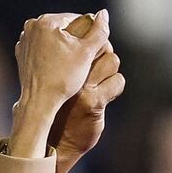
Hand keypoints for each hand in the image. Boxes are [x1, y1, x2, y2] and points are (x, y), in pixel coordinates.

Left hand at [11, 12, 111, 140]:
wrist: (40, 102)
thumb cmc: (63, 78)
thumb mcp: (87, 53)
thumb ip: (99, 31)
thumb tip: (103, 13)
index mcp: (45, 21)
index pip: (76, 19)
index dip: (89, 33)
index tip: (93, 49)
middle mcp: (31, 27)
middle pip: (63, 28)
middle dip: (75, 40)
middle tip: (84, 59)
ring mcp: (24, 41)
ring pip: (53, 39)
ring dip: (64, 47)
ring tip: (73, 65)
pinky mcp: (22, 54)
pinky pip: (42, 50)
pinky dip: (51, 56)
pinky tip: (59, 68)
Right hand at [48, 42, 125, 172]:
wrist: (54, 141)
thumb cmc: (58, 107)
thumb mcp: (59, 80)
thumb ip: (72, 60)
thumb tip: (94, 37)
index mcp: (57, 61)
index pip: (83, 31)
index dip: (94, 39)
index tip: (93, 51)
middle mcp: (67, 70)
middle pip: (101, 44)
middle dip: (104, 53)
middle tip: (99, 67)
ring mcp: (80, 86)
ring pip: (111, 60)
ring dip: (111, 70)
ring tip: (101, 82)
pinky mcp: (93, 101)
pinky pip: (117, 81)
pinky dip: (115, 87)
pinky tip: (106, 95)